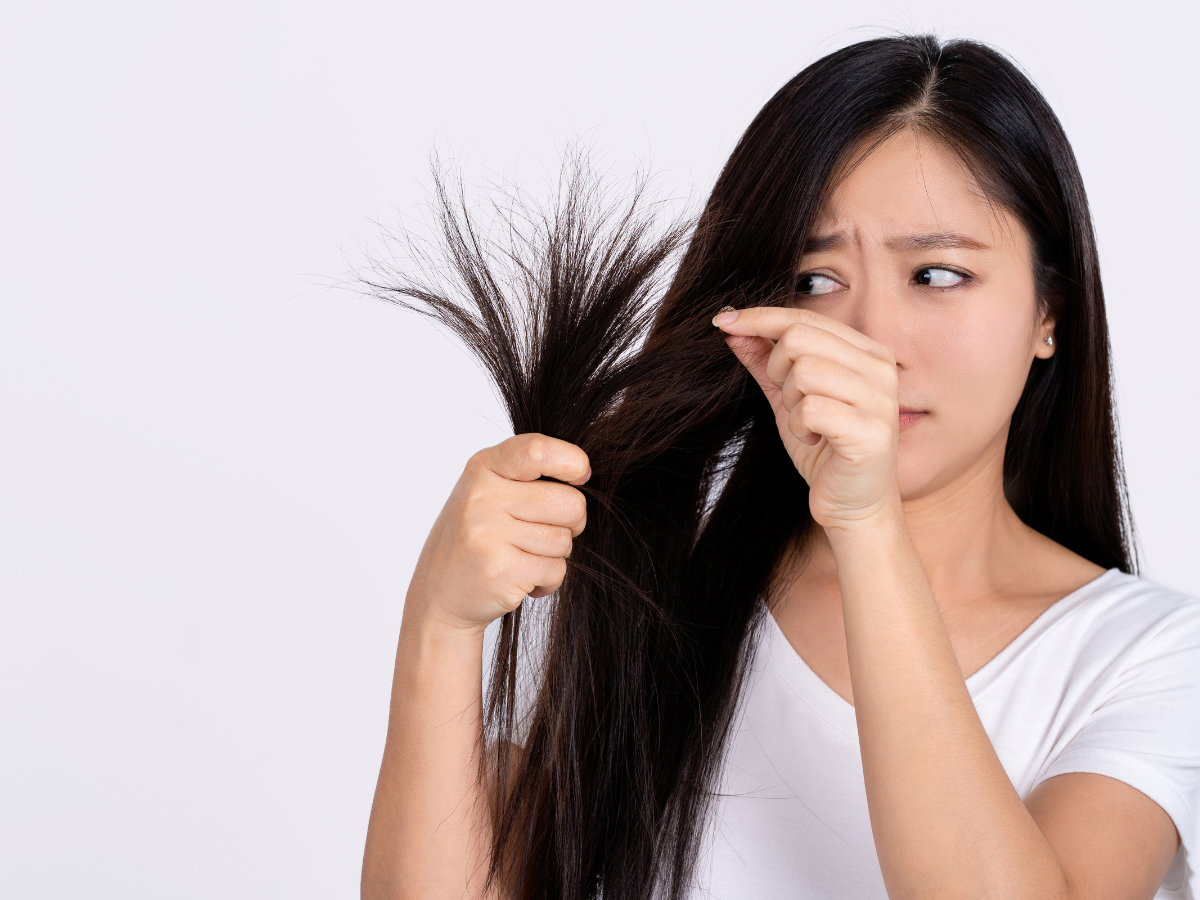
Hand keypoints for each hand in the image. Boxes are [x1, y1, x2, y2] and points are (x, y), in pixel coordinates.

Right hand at [405, 433, 589, 633]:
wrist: (438, 597)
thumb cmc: (474, 541)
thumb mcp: (487, 493)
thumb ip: (526, 477)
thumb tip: (585, 472)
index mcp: (482, 469)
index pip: (538, 450)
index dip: (572, 461)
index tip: (580, 476)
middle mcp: (482, 497)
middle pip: (569, 502)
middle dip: (572, 522)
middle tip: (547, 533)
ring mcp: (489, 533)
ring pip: (564, 540)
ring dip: (554, 555)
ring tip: (522, 558)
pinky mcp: (501, 570)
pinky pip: (556, 570)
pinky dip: (547, 580)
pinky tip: (521, 579)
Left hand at [714, 307, 900, 531]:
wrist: (853, 505)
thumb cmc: (825, 450)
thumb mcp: (788, 399)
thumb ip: (764, 361)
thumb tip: (731, 326)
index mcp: (866, 352)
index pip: (804, 317)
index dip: (759, 318)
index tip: (723, 320)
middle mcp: (880, 367)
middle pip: (799, 338)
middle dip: (777, 370)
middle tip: (789, 401)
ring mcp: (879, 398)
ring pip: (803, 371)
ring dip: (790, 402)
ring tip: (807, 424)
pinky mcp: (870, 430)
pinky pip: (810, 408)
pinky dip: (799, 427)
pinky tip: (815, 440)